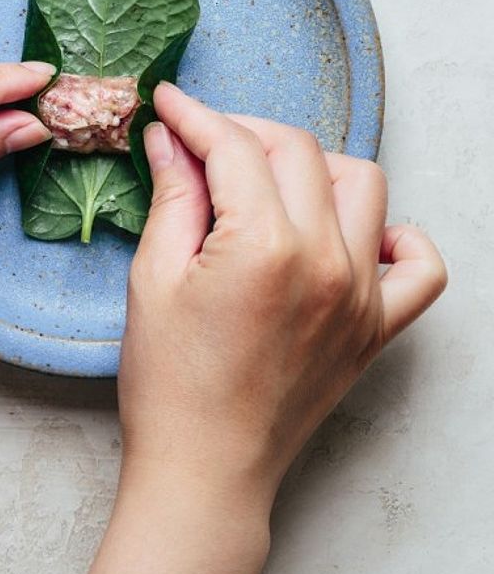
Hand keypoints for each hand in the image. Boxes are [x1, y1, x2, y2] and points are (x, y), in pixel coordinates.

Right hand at [121, 82, 447, 510]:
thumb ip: (172, 195)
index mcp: (264, 247)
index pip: (236, 148)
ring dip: (314, 167)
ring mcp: (361, 295)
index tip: (171, 103)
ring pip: (362, 183)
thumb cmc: (169, 384)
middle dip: (244, 132)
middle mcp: (326, 261)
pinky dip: (397, 237)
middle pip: (298, 151)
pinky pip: (420, 266)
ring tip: (268, 185)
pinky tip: (354, 236)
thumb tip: (172, 137)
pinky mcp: (377, 327)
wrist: (206, 470)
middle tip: (203, 144)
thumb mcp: (153, 278)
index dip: (196, 116)